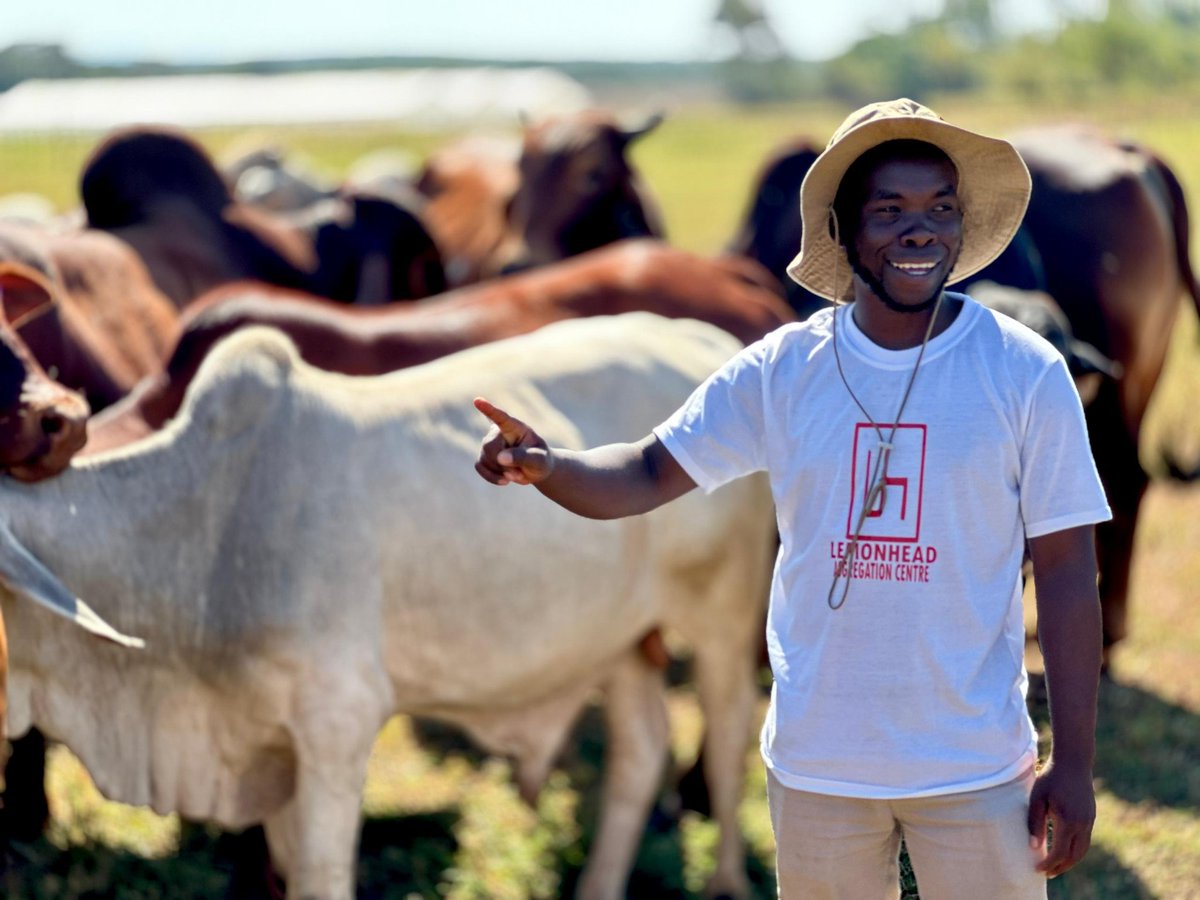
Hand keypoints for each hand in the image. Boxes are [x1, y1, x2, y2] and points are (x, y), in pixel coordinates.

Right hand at [473, 397, 553, 485]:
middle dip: (503, 464)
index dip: (489, 409)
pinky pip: (479, 467)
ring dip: (501, 472)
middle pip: (490, 447)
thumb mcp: (539, 460)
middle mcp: (499, 432)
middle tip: (520, 471)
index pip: (500, 417)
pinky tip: (505, 481)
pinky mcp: (484, 457)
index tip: (477, 400)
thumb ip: (523, 456)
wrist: (536, 470)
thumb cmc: (540, 460)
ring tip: (517, 474)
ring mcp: (489, 444)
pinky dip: (492, 477)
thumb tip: (500, 458)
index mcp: (515, 427)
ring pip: (484, 458)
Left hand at [1027, 759, 1095, 877]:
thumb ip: (1035, 822)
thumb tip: (1033, 847)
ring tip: (1055, 866)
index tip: (1037, 869)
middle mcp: (1082, 824)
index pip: (1060, 852)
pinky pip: (1084, 840)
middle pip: (1074, 856)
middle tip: (1046, 873)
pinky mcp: (1091, 816)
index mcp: (1068, 820)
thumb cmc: (1050, 777)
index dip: (1049, 863)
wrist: (1074, 761)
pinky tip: (1064, 849)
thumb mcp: (1037, 798)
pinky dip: (1075, 850)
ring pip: (1082, 850)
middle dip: (1060, 867)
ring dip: (1069, 861)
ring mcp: (1089, 820)